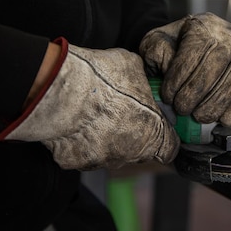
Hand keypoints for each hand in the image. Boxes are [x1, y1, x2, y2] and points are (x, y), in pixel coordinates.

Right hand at [0, 38, 179, 170]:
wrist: (61, 89)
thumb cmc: (102, 77)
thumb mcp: (134, 67)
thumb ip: (144, 81)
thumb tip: (141, 78)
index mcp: (152, 133)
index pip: (170, 149)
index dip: (166, 138)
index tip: (159, 127)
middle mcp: (130, 153)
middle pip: (139, 151)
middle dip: (134, 135)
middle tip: (121, 113)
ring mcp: (101, 160)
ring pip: (110, 153)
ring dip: (107, 138)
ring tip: (94, 114)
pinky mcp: (74, 162)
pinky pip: (83, 153)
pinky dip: (81, 142)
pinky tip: (75, 122)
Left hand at [140, 12, 230, 126]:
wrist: (191, 44)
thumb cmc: (173, 47)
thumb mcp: (156, 43)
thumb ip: (157, 52)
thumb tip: (169, 69)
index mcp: (203, 25)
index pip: (195, 50)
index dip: (180, 77)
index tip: (168, 96)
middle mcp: (228, 37)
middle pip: (218, 65)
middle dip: (197, 93)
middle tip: (182, 109)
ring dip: (216, 104)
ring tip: (198, 116)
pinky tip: (223, 119)